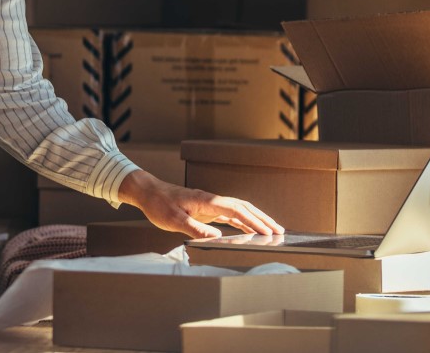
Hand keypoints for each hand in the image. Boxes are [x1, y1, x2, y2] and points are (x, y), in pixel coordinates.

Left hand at [117, 170, 284, 238]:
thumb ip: (195, 228)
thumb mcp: (174, 220)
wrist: (149, 192)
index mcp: (207, 201)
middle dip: (263, 219)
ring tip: (272, 230)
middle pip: (244, 208)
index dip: (253, 221)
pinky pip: (231, 215)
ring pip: (240, 210)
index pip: (236, 210)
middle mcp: (213, 201)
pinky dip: (243, 221)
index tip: (266, 231)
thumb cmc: (159, 205)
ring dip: (256, 219)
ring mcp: (212, 204)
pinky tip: (251, 229)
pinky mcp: (208, 209)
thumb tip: (217, 237)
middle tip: (279, 231)